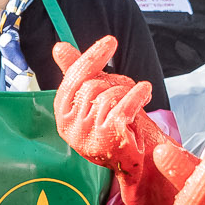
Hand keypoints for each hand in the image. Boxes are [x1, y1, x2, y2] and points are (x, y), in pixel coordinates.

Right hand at [54, 39, 193, 204]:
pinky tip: (145, 91)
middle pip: (93, 85)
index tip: (111, 41)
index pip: (73, 79)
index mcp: (63, 115)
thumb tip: (58, 46)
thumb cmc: (116, 128)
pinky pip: (123, 105)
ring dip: (128, 94)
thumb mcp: (95, 99)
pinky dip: (138, 95)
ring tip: (136, 104)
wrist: (137, 164)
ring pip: (110, 95)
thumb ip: (78, 73)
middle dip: (115, 83)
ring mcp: (88, 134)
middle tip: (128, 92)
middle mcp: (70, 127)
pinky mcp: (108, 138)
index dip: (92, 58)